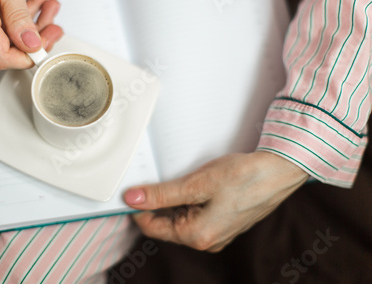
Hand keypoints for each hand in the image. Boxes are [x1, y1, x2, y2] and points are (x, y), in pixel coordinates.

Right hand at [0, 0, 62, 68]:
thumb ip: (20, 17)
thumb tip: (30, 45)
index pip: (2, 56)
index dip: (27, 57)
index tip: (46, 46)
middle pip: (7, 45)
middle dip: (36, 35)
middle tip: (55, 24)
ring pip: (7, 32)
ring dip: (32, 19)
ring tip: (49, 1)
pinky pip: (1, 19)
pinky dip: (21, 10)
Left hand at [124, 151, 307, 250]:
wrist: (280, 171)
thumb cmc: (244, 177)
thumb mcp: (196, 184)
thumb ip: (161, 195)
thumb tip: (133, 199)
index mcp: (197, 237)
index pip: (152, 227)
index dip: (139, 208)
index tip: (133, 189)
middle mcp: (207, 242)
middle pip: (167, 224)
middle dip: (159, 203)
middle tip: (162, 178)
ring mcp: (217, 234)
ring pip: (182, 219)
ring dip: (175, 200)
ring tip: (186, 179)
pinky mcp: (225, 224)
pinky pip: (197, 216)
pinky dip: (191, 201)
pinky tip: (198, 185)